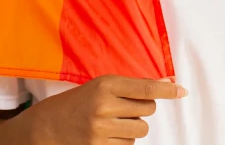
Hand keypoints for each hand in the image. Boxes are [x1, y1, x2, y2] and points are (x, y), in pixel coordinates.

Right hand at [28, 75, 186, 143]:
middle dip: (141, 110)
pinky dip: (122, 142)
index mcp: (105, 85)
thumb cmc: (76, 103)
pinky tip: (106, 136)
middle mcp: (104, 106)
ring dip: (132, 127)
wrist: (42, 128)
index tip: (182, 91)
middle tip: (123, 108)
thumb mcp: (100, 86)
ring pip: (140, 130)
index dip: (168, 91)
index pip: (146, 89)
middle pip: (148, 111)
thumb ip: (133, 86)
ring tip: (112, 123)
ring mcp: (100, 130)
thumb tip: (166, 84)